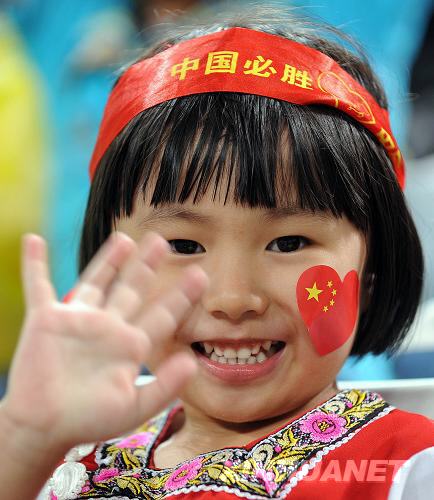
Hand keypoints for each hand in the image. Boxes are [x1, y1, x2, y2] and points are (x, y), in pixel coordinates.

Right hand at [1, 232, 207, 454]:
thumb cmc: (89, 421)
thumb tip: (192, 361)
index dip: (182, 296)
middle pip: (132, 288)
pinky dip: (34, 264)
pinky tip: (34, 240)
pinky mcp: (46, 320)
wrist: (44, 428)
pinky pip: (38, 285)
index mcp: (130, 345)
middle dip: (147, 265)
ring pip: (98, 280)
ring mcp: (77, 320)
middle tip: (163, 241)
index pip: (161, 315)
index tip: (201, 275)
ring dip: (109, 259)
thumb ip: (165, 386)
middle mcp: (108, 326)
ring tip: (124, 238)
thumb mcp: (134, 408)